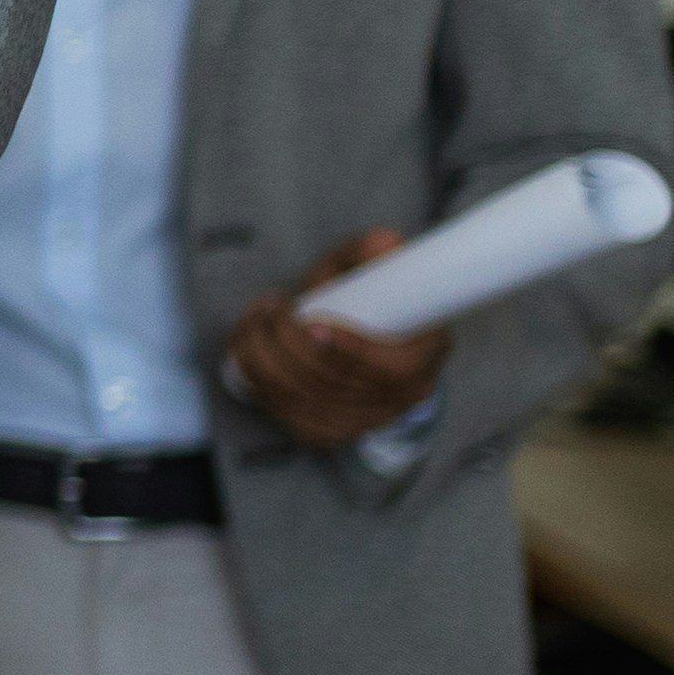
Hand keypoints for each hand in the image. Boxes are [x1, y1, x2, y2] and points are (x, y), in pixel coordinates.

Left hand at [226, 229, 450, 447]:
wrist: (374, 351)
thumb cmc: (372, 306)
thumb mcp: (376, 274)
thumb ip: (373, 256)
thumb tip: (383, 242)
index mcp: (422, 361)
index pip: (389, 369)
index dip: (348, 349)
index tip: (312, 323)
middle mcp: (396, 400)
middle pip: (333, 382)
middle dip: (290, 342)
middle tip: (274, 307)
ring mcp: (361, 421)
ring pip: (302, 398)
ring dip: (266, 356)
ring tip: (259, 317)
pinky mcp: (326, 431)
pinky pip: (283, 410)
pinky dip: (257, 377)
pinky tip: (251, 343)